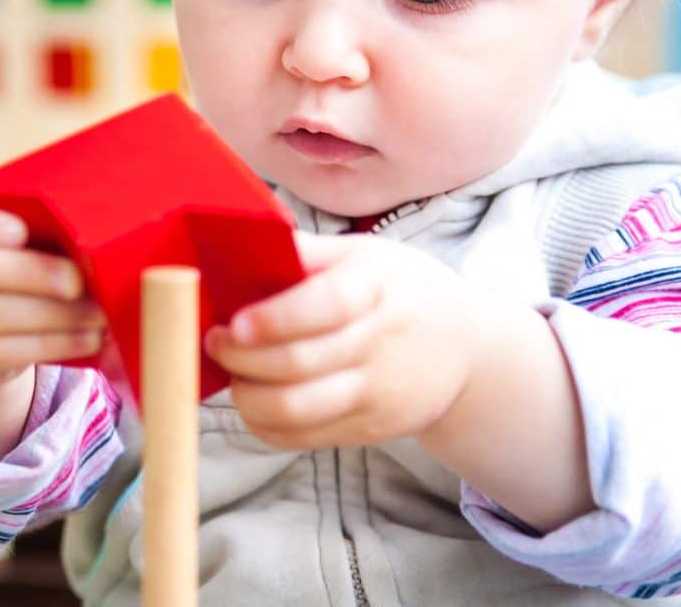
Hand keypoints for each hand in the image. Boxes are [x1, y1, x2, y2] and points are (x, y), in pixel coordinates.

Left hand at [203, 231, 488, 449]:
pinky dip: (264, 424)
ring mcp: (375, 393)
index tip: (236, 322)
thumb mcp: (368, 254)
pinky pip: (301, 438)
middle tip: (215, 342)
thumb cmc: (401, 290)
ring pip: (296, 410)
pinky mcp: (368, 429)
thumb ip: (307, 252)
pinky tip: (255, 400)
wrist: (465, 348)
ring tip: (233, 375)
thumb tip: (241, 241)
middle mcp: (379, 343)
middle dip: (241, 358)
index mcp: (376, 287)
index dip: (275, 319)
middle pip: (298, 364)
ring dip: (247, 396)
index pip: (325, 306)